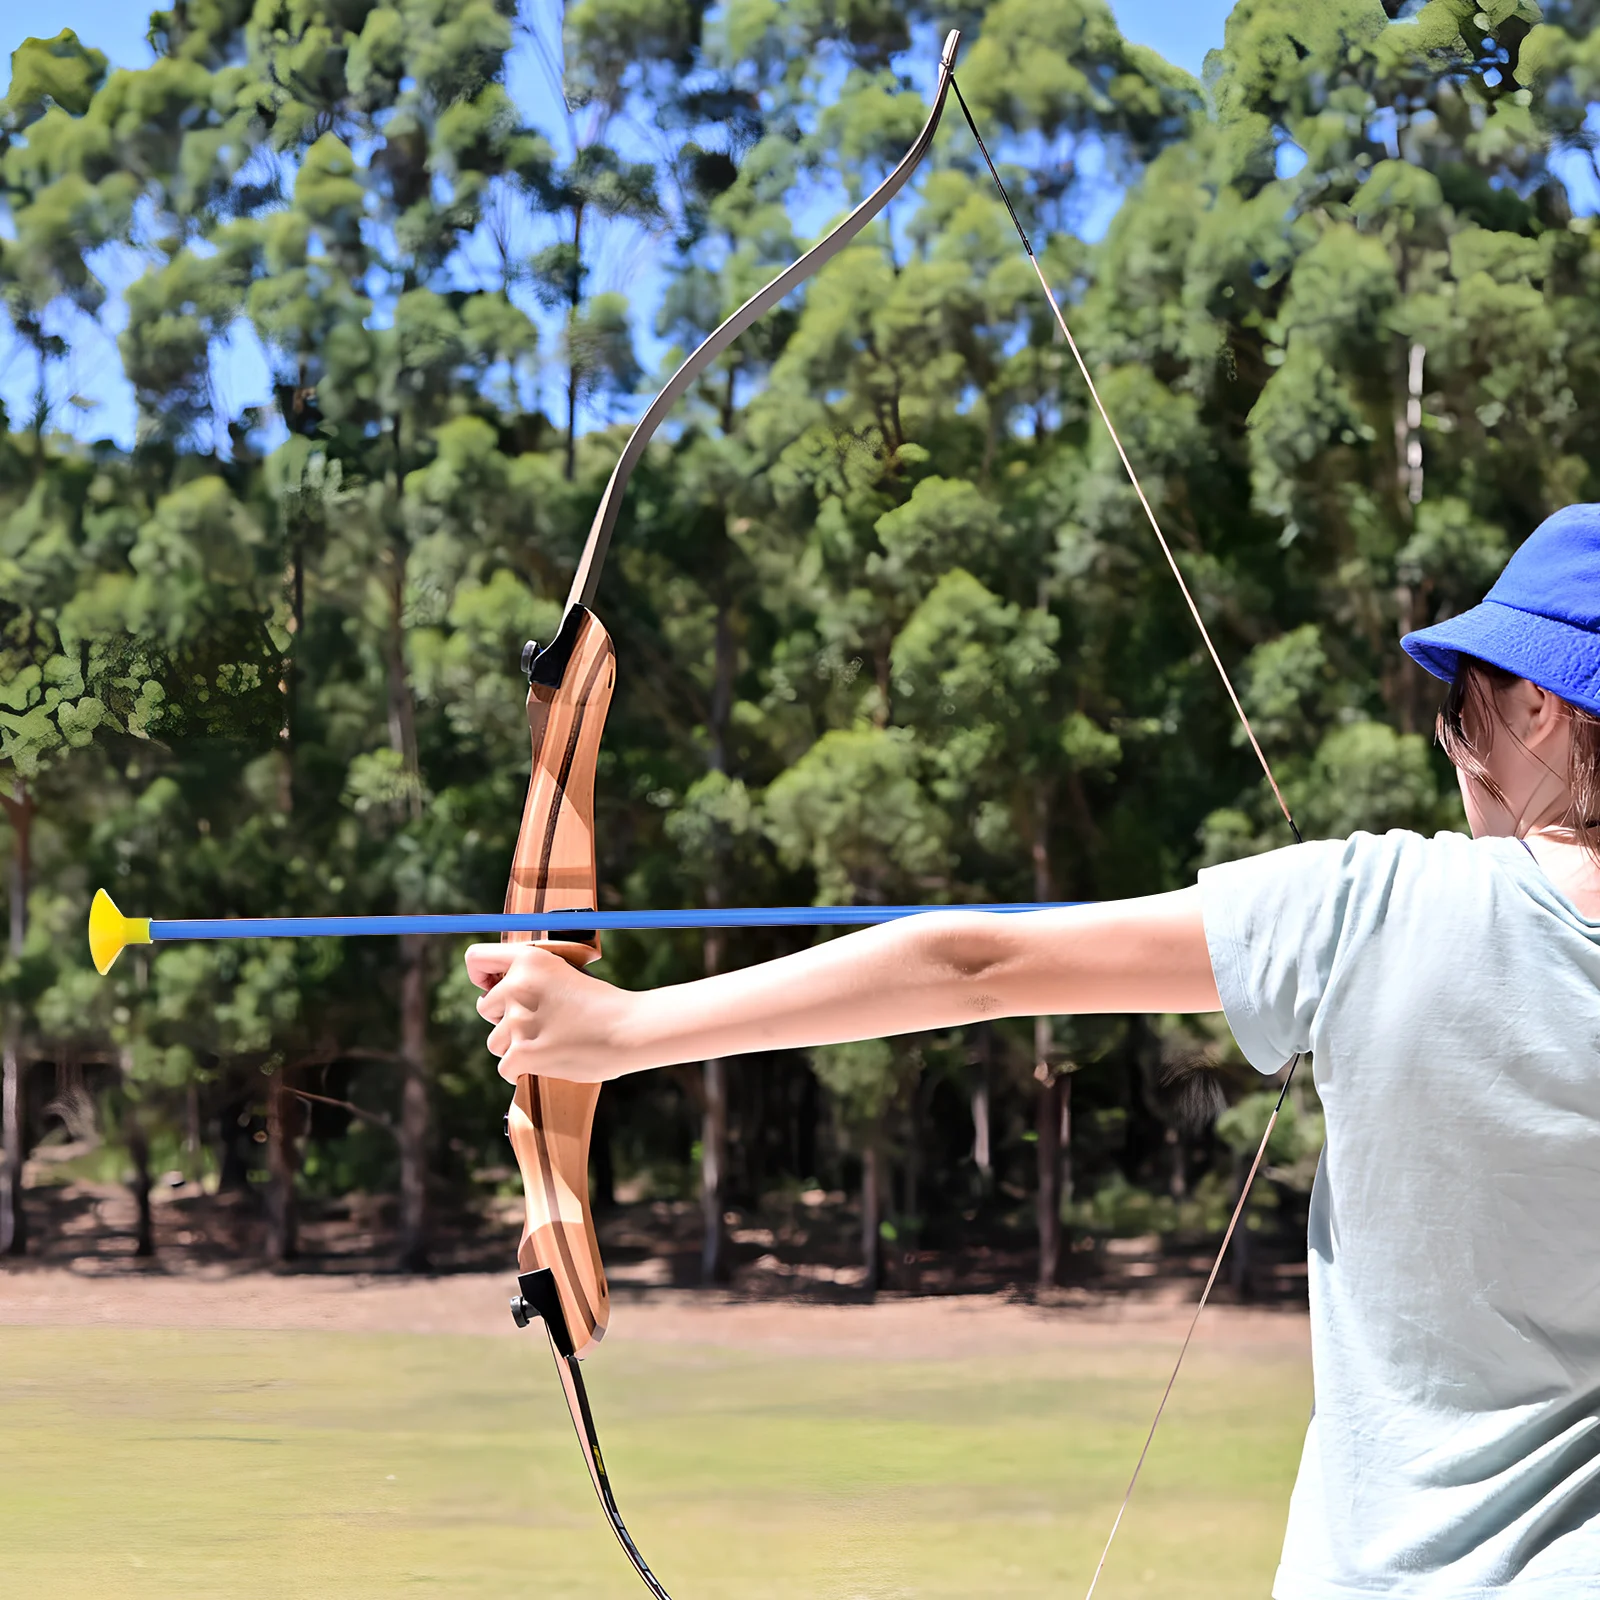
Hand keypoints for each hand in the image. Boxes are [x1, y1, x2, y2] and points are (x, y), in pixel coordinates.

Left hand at [465, 942, 632, 1084]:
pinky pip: (505, 1068)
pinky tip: (545, 1064)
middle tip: (539, 1024)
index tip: (490, 987)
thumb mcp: (565, 973)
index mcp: (529, 959)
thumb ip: (531, 979)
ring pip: (496, 1042)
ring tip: (550, 1043)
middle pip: (485, 1007)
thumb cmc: (603, 1004)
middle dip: (505, 1018)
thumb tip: (495, 991)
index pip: (476, 959)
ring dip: (516, 1047)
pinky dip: (521, 1071)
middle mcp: (517, 985)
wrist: (630, 1030)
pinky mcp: (523, 1053)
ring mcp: (518, 1020)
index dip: (480, 976)